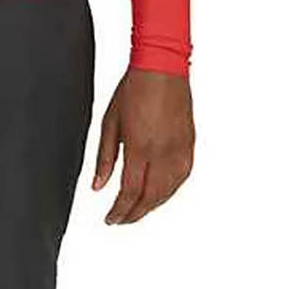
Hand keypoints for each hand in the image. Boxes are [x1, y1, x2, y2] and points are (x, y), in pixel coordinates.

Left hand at [93, 68, 193, 223]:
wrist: (161, 69)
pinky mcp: (190, 146)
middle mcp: (164, 154)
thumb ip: (104, 157)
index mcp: (141, 147)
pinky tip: (157, 194)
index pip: (131, 192)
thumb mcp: (109, 121)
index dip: (120, 211)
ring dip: (151, 206)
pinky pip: (181, 179)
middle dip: (134, 214)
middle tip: (120, 219)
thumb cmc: (133, 89)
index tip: (110, 219)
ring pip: (168, 192)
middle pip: (151, 198)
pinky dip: (168, 192)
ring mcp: (180, 151)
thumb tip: (98, 186)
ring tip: (135, 210)